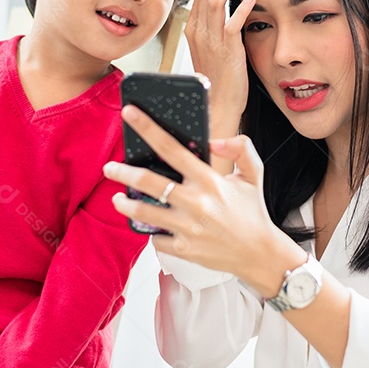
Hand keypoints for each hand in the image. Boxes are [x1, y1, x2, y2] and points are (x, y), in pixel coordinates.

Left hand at [105, 105, 304, 291]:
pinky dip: (151, 231)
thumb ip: (241, 148)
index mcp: (210, 180)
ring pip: (143, 211)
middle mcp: (195, 203)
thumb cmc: (252, 211)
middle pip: (148, 181)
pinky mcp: (183, 249)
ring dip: (125, 203)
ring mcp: (187, 228)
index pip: (172, 148)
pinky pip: (155, 238)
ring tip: (118, 198)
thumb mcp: (253, 174)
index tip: (130, 113)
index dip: (148, 128)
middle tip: (109, 168)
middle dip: (123, 171)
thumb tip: (214, 141)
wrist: (259, 254)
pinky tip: (151, 225)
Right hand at [184, 0, 255, 143]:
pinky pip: (231, 22)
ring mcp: (210, 40)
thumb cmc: (219, 79)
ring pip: (215, 0)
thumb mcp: (212, 49)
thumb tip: (229, 13)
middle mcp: (198, 32)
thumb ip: (216, 30)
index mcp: (193, 30)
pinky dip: (241, 8)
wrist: (218, 104)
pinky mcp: (225, 49)